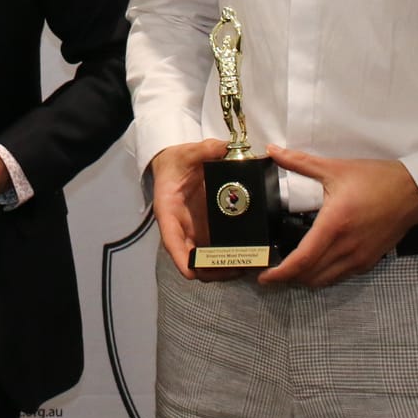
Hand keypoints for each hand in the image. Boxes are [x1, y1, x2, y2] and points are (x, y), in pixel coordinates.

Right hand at [148, 139, 245, 280]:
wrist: (176, 165)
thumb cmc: (177, 162)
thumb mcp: (188, 153)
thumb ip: (205, 150)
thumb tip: (224, 147)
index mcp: (169, 212)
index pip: (171, 240)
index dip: (181, 258)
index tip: (192, 271)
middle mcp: (181, 228)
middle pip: (190, 261)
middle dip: (211, 270)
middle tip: (236, 268)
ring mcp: (194, 233)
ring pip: (205, 263)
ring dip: (223, 270)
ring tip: (248, 266)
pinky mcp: (206, 233)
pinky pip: (217, 253)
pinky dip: (230, 260)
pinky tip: (249, 257)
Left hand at [257, 145, 417, 288]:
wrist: (413, 192)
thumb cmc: (376, 179)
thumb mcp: (335, 168)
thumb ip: (300, 161)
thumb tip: (273, 150)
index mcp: (334, 225)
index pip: (302, 260)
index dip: (280, 273)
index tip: (264, 276)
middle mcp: (346, 247)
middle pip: (309, 276)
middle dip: (286, 278)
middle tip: (269, 272)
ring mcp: (359, 257)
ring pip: (324, 280)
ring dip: (304, 279)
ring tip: (287, 270)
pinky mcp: (369, 260)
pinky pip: (340, 276)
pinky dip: (322, 276)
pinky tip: (313, 265)